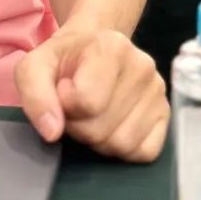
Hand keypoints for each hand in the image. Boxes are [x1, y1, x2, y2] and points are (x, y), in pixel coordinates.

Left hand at [14, 25, 168, 162]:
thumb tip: (52, 132)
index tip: (62, 90)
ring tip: (91, 115)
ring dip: (98, 140)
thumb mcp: (34, 66)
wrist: (90, 50)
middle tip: (74, 108)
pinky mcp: (166, 115)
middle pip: (102, 129)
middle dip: (79, 127)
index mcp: (112, 46)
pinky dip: (122, 149)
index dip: (65, 105)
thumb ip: (35, 93)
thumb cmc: (63, 60)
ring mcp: (158, 92)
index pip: (87, 102)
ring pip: (123, 145)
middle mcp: (143, 66)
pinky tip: (111, 125)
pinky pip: (144, 153)